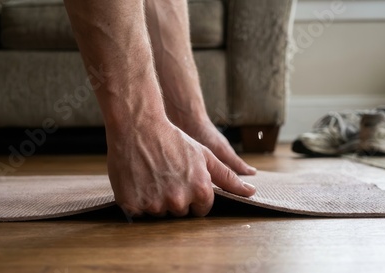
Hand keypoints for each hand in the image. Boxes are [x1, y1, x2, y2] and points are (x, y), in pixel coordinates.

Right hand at [106, 119, 255, 216]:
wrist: (138, 127)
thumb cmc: (174, 140)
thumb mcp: (205, 156)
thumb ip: (228, 177)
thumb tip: (251, 191)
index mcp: (200, 191)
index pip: (201, 209)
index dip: (194, 195)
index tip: (185, 181)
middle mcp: (178, 201)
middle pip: (180, 212)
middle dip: (176, 197)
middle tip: (167, 175)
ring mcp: (154, 204)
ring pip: (159, 213)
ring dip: (156, 199)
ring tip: (152, 175)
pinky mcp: (133, 205)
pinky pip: (139, 211)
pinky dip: (137, 200)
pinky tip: (139, 180)